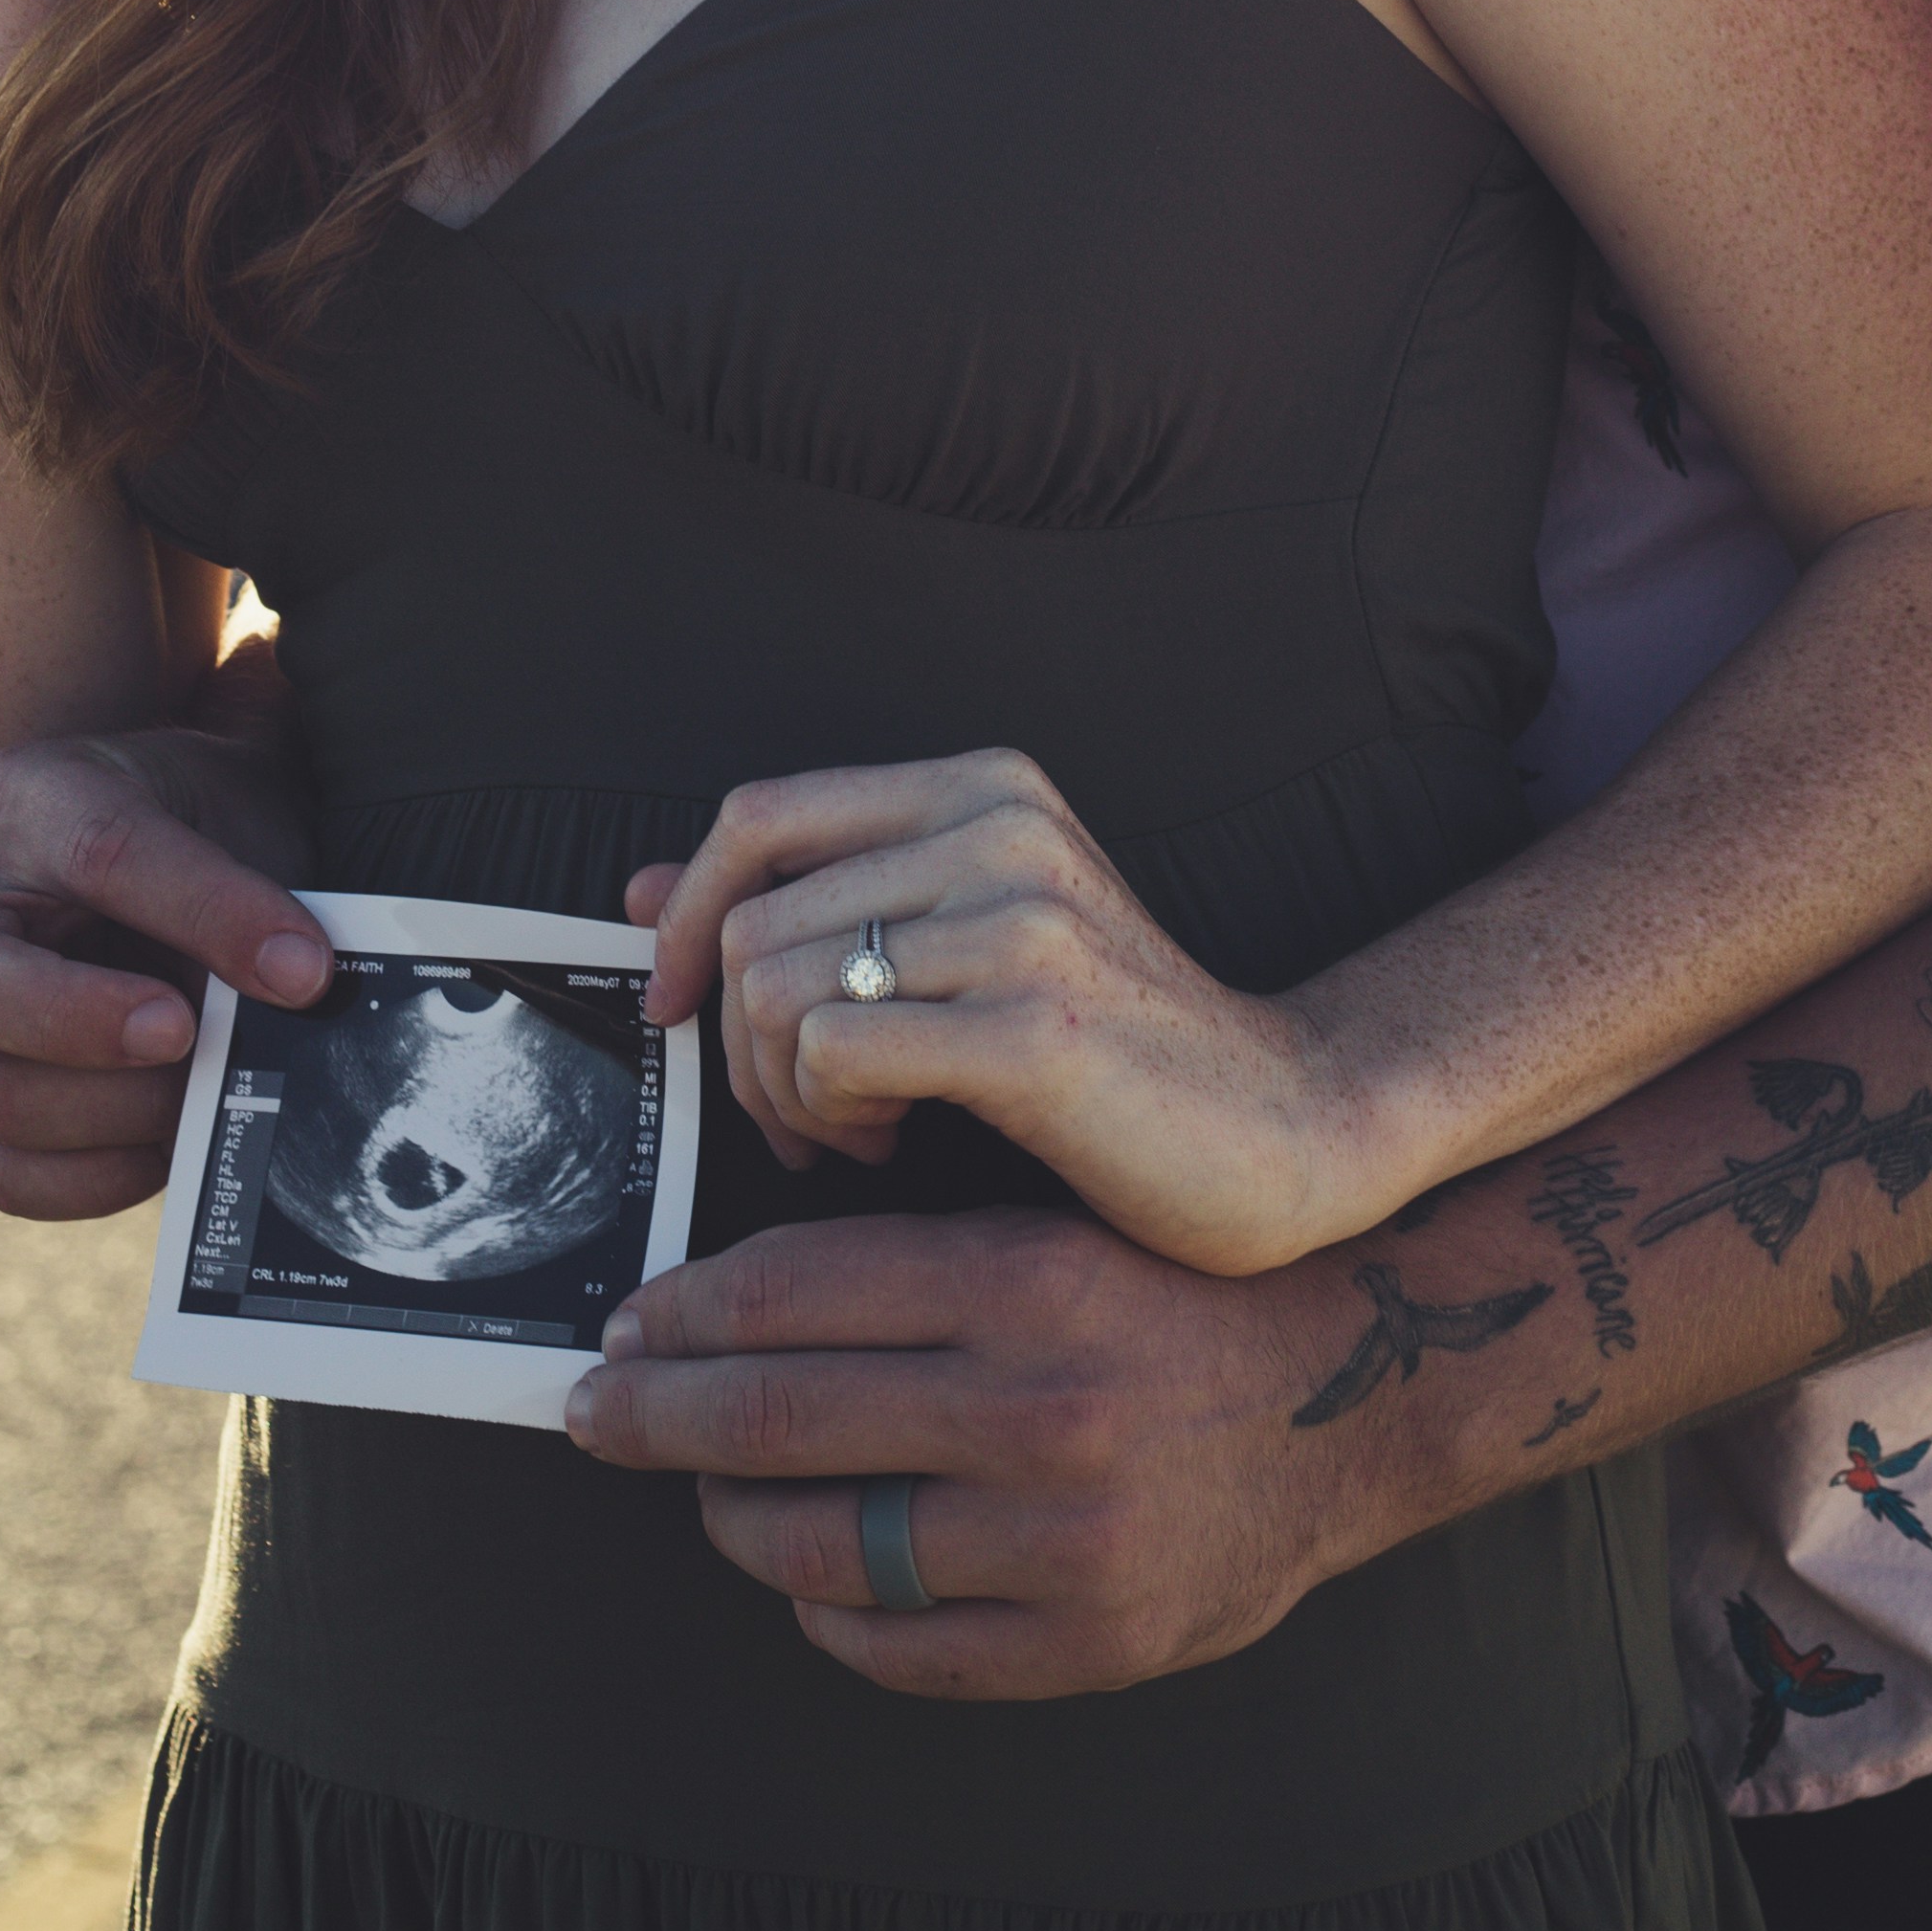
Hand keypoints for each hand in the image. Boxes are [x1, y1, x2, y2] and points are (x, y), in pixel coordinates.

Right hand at [0, 666, 325, 1220]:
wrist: (176, 861)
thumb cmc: (207, 828)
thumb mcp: (239, 816)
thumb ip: (253, 889)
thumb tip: (300, 987)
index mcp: (31, 799)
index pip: (101, 849)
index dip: (206, 913)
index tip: (304, 972)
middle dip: (78, 1020)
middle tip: (187, 1035)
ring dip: (113, 1111)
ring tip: (200, 1093)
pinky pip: (3, 1175)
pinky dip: (98, 1177)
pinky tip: (170, 1142)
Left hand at [562, 1208, 1410, 1698]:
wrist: (1352, 1394)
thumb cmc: (1169, 1300)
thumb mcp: (1048, 1232)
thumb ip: (905, 1269)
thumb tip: (719, 1307)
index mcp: (1024, 1281)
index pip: (792, 1294)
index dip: (683, 1313)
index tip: (625, 1323)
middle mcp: (1039, 1409)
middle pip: (779, 1418)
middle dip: (657, 1415)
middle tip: (597, 1410)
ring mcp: (1064, 1540)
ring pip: (821, 1545)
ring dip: (732, 1518)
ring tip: (707, 1492)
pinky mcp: (1089, 1644)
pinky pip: (899, 1646)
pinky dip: (827, 1614)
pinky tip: (806, 1580)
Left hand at [634, 753, 1348, 1272]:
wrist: (1282, 1126)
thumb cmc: (1112, 1050)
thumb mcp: (965, 941)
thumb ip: (821, 902)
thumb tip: (649, 896)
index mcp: (982, 788)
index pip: (761, 815)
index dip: (691, 915)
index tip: (680, 1002)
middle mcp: (999, 826)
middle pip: (755, 918)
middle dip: (743, 1044)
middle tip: (802, 1115)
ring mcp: (1020, 917)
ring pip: (778, 989)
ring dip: (786, 1093)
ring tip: (856, 1131)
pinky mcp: (1031, 1021)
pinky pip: (832, 1053)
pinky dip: (832, 1118)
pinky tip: (895, 1141)